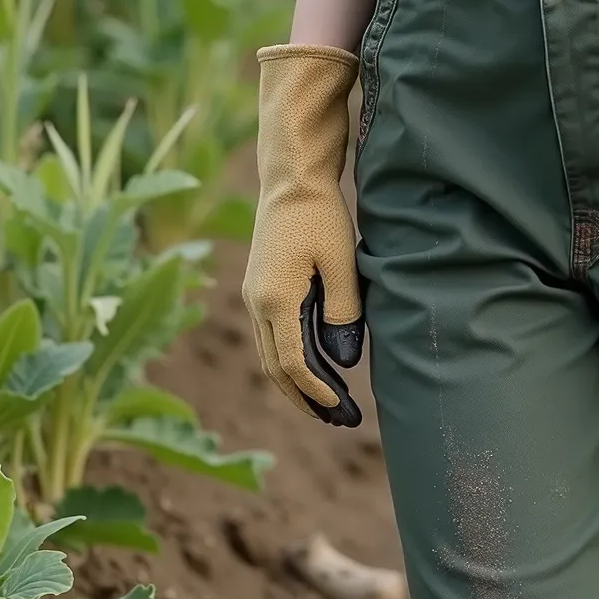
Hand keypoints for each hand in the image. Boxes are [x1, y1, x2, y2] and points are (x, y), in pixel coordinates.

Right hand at [242, 44, 365, 425]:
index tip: (344, 409)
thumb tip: (343, 361)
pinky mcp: (260, 288)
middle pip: (276, 369)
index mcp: (275, 300)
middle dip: (306, 399)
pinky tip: (317, 367)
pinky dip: (292, 359)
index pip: (294, 364)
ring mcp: (254, 296)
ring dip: (298, 383)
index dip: (318, 392)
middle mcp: (256, 304)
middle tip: (341, 419)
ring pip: (271, 356)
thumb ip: (343, 311)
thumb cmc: (320, 215)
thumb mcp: (341, 261)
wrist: (292, 179)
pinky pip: (272, 337)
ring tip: (330, 404)